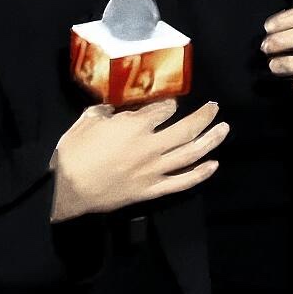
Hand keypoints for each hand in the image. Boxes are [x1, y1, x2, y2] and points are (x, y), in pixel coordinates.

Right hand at [48, 99, 227, 221]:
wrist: (68, 191)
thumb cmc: (74, 154)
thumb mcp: (86, 122)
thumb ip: (105, 111)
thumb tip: (114, 107)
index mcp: (135, 126)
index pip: (163, 109)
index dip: (170, 103)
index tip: (173, 101)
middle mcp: (151, 146)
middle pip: (186, 128)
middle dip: (204, 115)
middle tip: (214, 106)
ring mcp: (154, 170)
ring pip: (190, 154)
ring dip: (210, 140)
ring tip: (224, 129)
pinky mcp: (152, 190)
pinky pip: (182, 182)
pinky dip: (200, 174)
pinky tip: (213, 165)